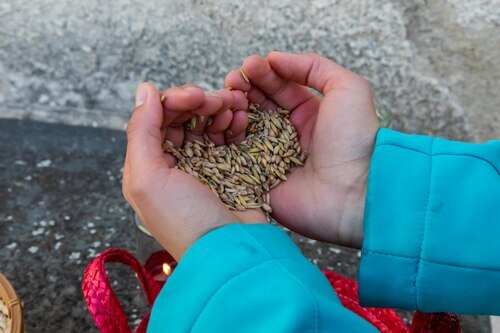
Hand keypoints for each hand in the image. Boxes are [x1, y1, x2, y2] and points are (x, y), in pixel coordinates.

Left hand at [122, 83, 265, 260]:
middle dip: (199, 102)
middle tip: (217, 100)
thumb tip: (145, 89)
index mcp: (148, 166)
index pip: (156, 119)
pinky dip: (233, 122)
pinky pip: (228, 136)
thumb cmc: (184, 221)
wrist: (231, 250)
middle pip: (182, 118)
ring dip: (218, 108)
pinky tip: (240, 117)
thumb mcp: (148, 178)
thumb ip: (141, 131)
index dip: (173, 101)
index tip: (195, 97)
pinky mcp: (228, 168)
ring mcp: (203, 165)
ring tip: (233, 106)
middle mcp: (174, 163)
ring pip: (206, 123)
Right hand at [225, 52, 378, 247]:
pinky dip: (227, 137)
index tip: (249, 65)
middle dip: (244, 88)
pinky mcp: (259, 179)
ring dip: (233, 109)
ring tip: (229, 97)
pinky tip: (224, 122)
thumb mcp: (348, 88)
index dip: (263, 74)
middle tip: (233, 79)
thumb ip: (314, 67)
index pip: (278, 87)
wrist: (354, 193)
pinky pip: (236, 156)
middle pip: (257, 105)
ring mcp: (271, 157)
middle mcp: (288, 134)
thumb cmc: (355, 140)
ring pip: (243, 128)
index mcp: (309, 113)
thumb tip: (275, 58)